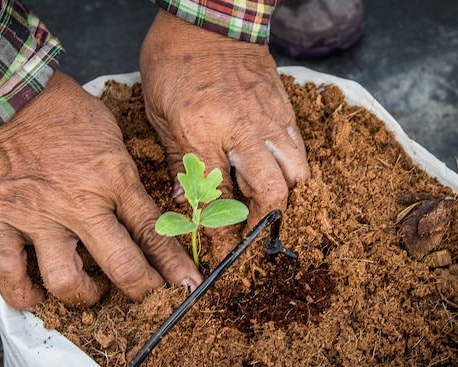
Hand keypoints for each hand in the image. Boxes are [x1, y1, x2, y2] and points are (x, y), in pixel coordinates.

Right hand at [0, 70, 200, 309]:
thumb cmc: (66, 112)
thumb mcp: (113, 138)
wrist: (8, 96)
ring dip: (84, 297)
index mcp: (114, 180)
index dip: (175, 266)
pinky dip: (22, 294)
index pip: (154, 233)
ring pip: (66, 280)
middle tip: (148, 297)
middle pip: (122, 266)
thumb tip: (144, 209)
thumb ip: (126, 177)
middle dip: (143, 291)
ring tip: (91, 292)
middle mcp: (80, 206)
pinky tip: (35, 299)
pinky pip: (9, 273)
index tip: (188, 286)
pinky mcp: (4, 222)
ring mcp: (40, 218)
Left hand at [140, 10, 310, 256]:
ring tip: (266, 210)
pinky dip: (292, 170)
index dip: (220, 231)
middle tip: (249, 237)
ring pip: (295, 173)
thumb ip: (177, 159)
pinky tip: (277, 177)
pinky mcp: (283, 108)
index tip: (221, 251)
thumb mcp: (159, 112)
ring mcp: (268, 119)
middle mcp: (241, 131)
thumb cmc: (174, 61)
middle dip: (261, 224)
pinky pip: (298, 148)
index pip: (218, 197)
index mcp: (202, 133)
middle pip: (269, 193)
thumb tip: (184, 199)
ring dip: (283, 199)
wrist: (209, 17)